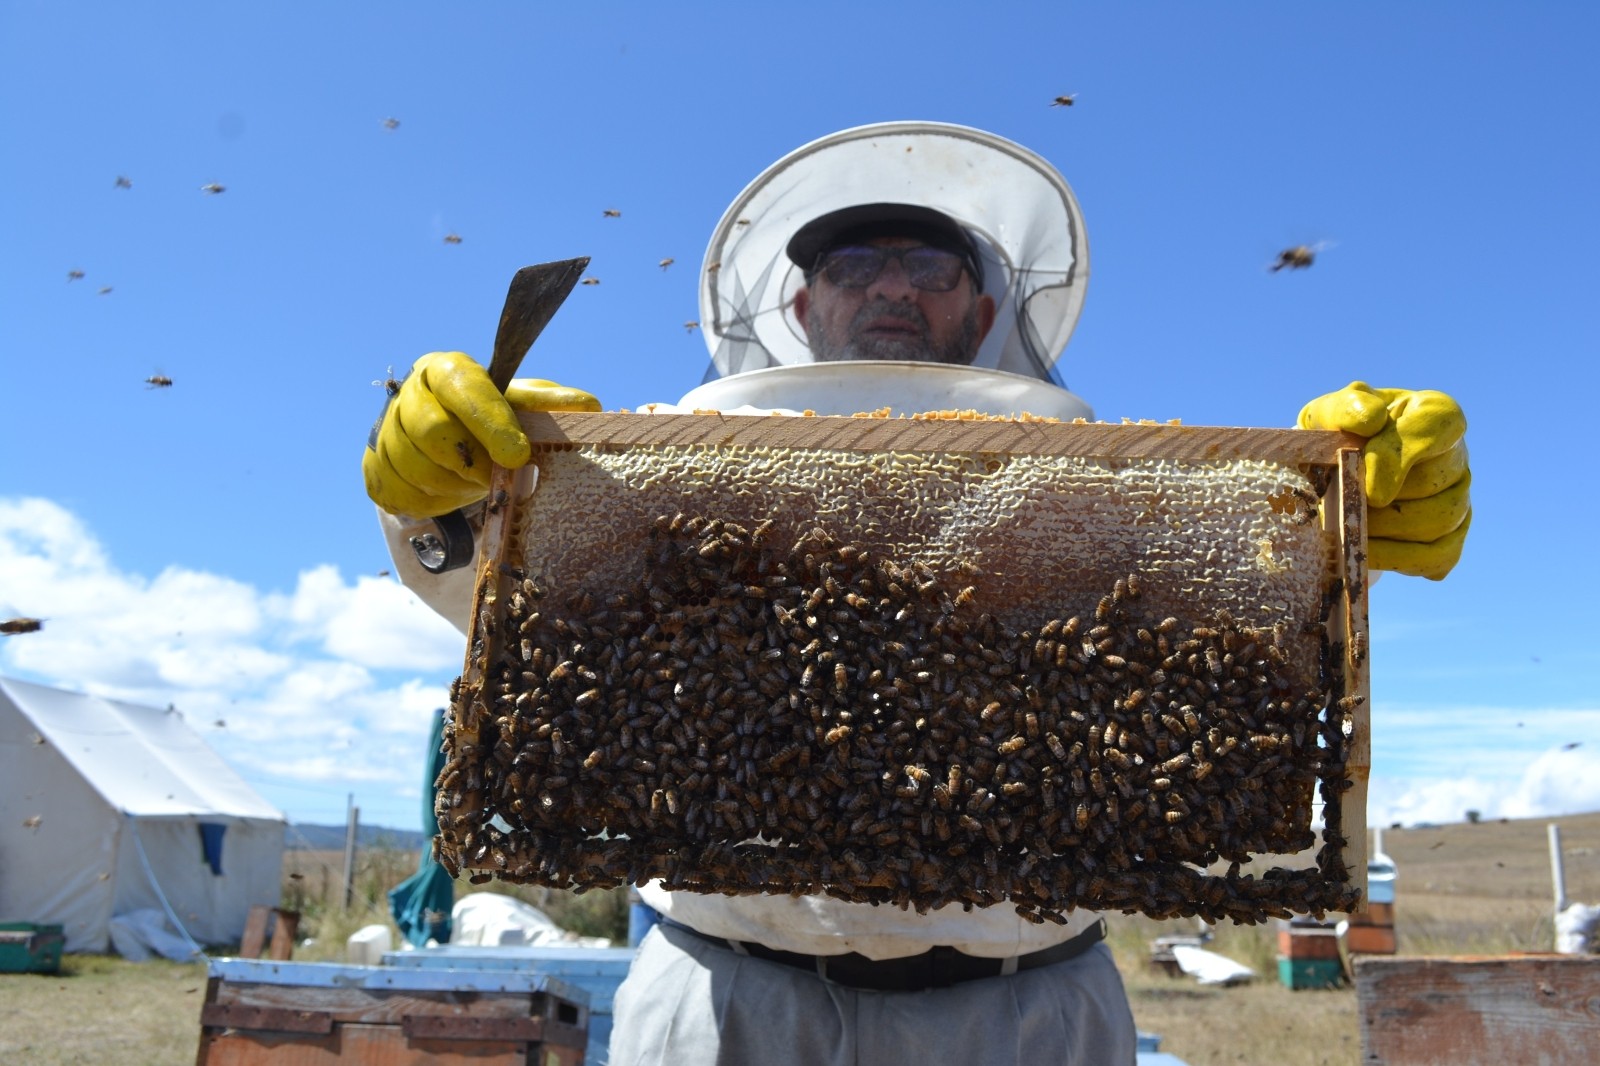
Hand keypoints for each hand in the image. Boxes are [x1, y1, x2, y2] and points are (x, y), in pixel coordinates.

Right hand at [363, 351, 599, 516]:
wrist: (442, 443)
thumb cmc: (490, 419)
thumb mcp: (522, 406)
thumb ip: (550, 405)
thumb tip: (590, 406)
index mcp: (446, 369)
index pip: (464, 389)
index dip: (491, 423)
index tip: (518, 454)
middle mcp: (409, 394)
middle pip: (432, 431)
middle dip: (472, 462)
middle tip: (496, 478)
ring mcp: (385, 431)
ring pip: (417, 468)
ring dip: (455, 486)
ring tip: (475, 483)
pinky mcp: (374, 469)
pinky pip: (403, 495)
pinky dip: (434, 503)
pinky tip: (451, 493)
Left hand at [1298, 381, 1470, 579]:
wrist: (1329, 477)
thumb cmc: (1335, 437)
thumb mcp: (1328, 414)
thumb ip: (1345, 408)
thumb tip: (1371, 420)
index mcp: (1431, 414)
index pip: (1438, 427)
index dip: (1401, 456)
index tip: (1367, 486)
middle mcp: (1455, 456)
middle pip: (1431, 483)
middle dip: (1378, 500)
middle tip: (1338, 503)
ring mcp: (1458, 499)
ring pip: (1436, 522)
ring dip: (1383, 530)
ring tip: (1344, 524)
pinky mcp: (1450, 539)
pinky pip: (1435, 556)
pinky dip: (1395, 558)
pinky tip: (1362, 551)